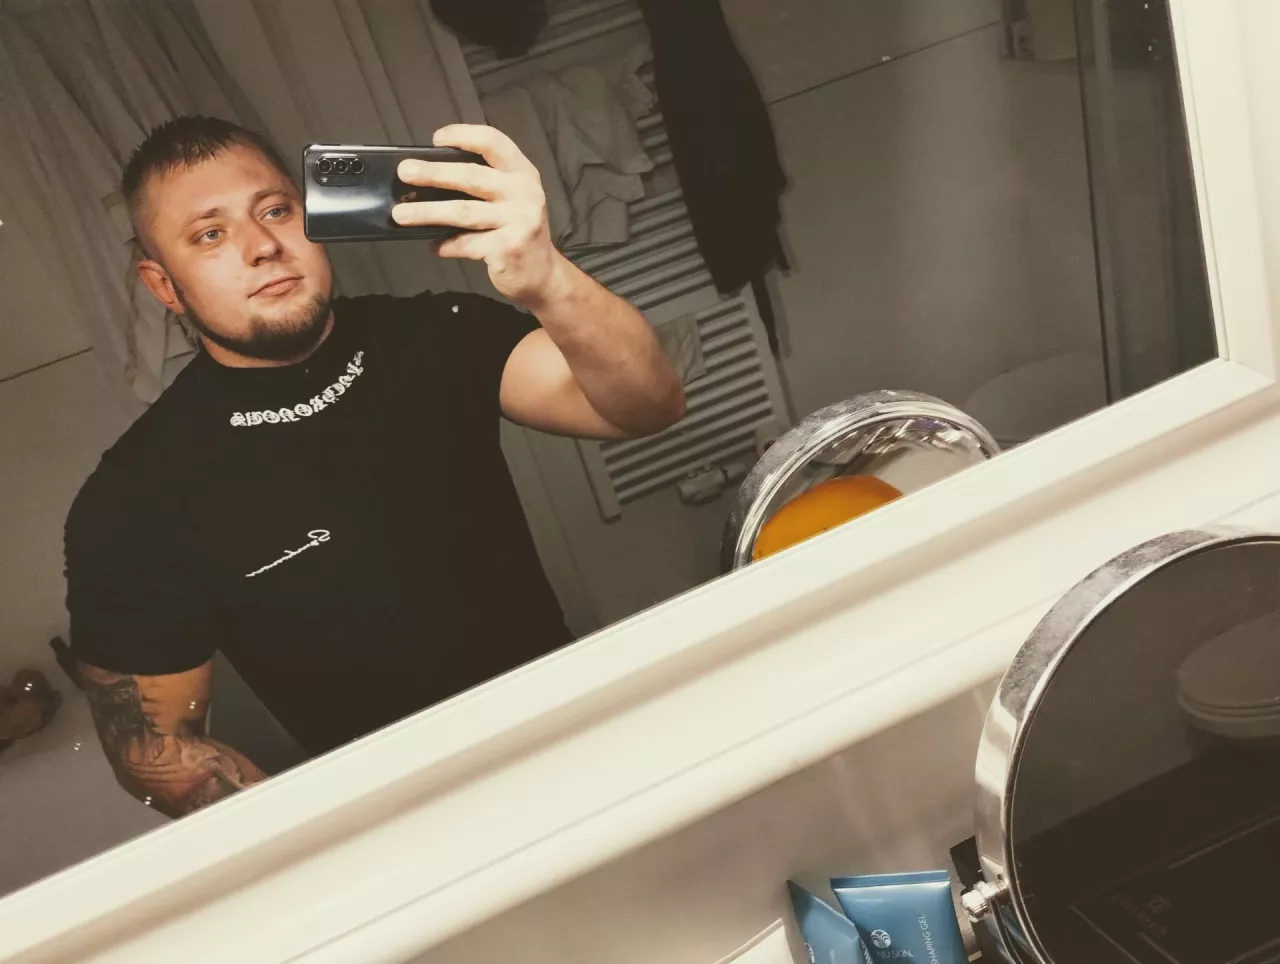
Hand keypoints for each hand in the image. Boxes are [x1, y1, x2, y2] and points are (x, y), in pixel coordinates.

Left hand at [393, 124, 568, 308]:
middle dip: (433, 173)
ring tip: (400, 214)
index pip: (493, 143)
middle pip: (471, 176)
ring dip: (427, 213)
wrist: (544, 275)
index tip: (436, 139)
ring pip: (463, 212)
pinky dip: (447, 245)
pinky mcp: (508, 248)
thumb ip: (485, 184)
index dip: (464, 135)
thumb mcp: (511, 199)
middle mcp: (524, 193)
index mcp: (522, 173)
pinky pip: (467, 244)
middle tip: (404, 172)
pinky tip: (435, 247)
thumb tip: (431, 177)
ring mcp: (518, 221)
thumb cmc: (518, 232)